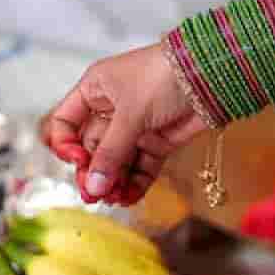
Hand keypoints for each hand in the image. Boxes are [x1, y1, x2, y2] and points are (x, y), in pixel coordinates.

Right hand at [40, 45, 207, 204]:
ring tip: (114, 199)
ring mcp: (135, 127)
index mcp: (94, 91)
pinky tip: (129, 198)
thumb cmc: (163, 76)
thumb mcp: (130, 113)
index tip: (77, 160)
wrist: (209, 75)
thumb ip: (111, 152)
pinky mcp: (157, 142)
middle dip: (92, 172)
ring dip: (113, 182)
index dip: (65, 145)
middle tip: (94, 195)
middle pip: (91, 148)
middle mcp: (111, 110)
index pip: (65, 123)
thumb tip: (93, 186)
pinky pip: (139, 168)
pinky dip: (134, 184)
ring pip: (116, 162)